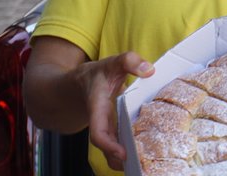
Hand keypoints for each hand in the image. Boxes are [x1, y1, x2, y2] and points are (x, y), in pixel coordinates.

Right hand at [82, 52, 154, 169]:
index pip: (98, 132)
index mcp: (97, 108)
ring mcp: (105, 128)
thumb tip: (149, 70)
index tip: (122, 154)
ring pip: (110, 150)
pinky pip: (116, 144)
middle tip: (139, 165)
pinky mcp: (111, 130)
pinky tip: (142, 153)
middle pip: (105, 148)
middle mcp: (100, 122)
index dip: (108, 146)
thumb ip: (129, 61)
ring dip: (123, 159)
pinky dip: (126, 151)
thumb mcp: (111, 62)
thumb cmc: (96, 74)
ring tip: (142, 164)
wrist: (77, 84)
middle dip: (119, 159)